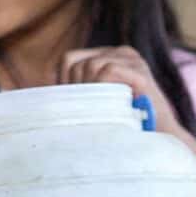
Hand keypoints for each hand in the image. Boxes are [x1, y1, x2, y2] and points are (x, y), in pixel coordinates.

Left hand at [57, 47, 187, 140]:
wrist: (159, 143)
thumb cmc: (123, 129)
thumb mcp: (96, 105)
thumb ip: (77, 93)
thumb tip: (36, 97)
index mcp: (110, 57)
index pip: (69, 60)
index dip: (65, 84)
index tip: (77, 108)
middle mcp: (122, 53)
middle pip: (78, 63)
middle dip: (78, 91)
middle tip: (93, 114)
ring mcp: (133, 60)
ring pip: (91, 66)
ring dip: (91, 93)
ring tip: (104, 112)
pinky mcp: (141, 72)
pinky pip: (107, 71)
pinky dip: (103, 90)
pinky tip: (115, 108)